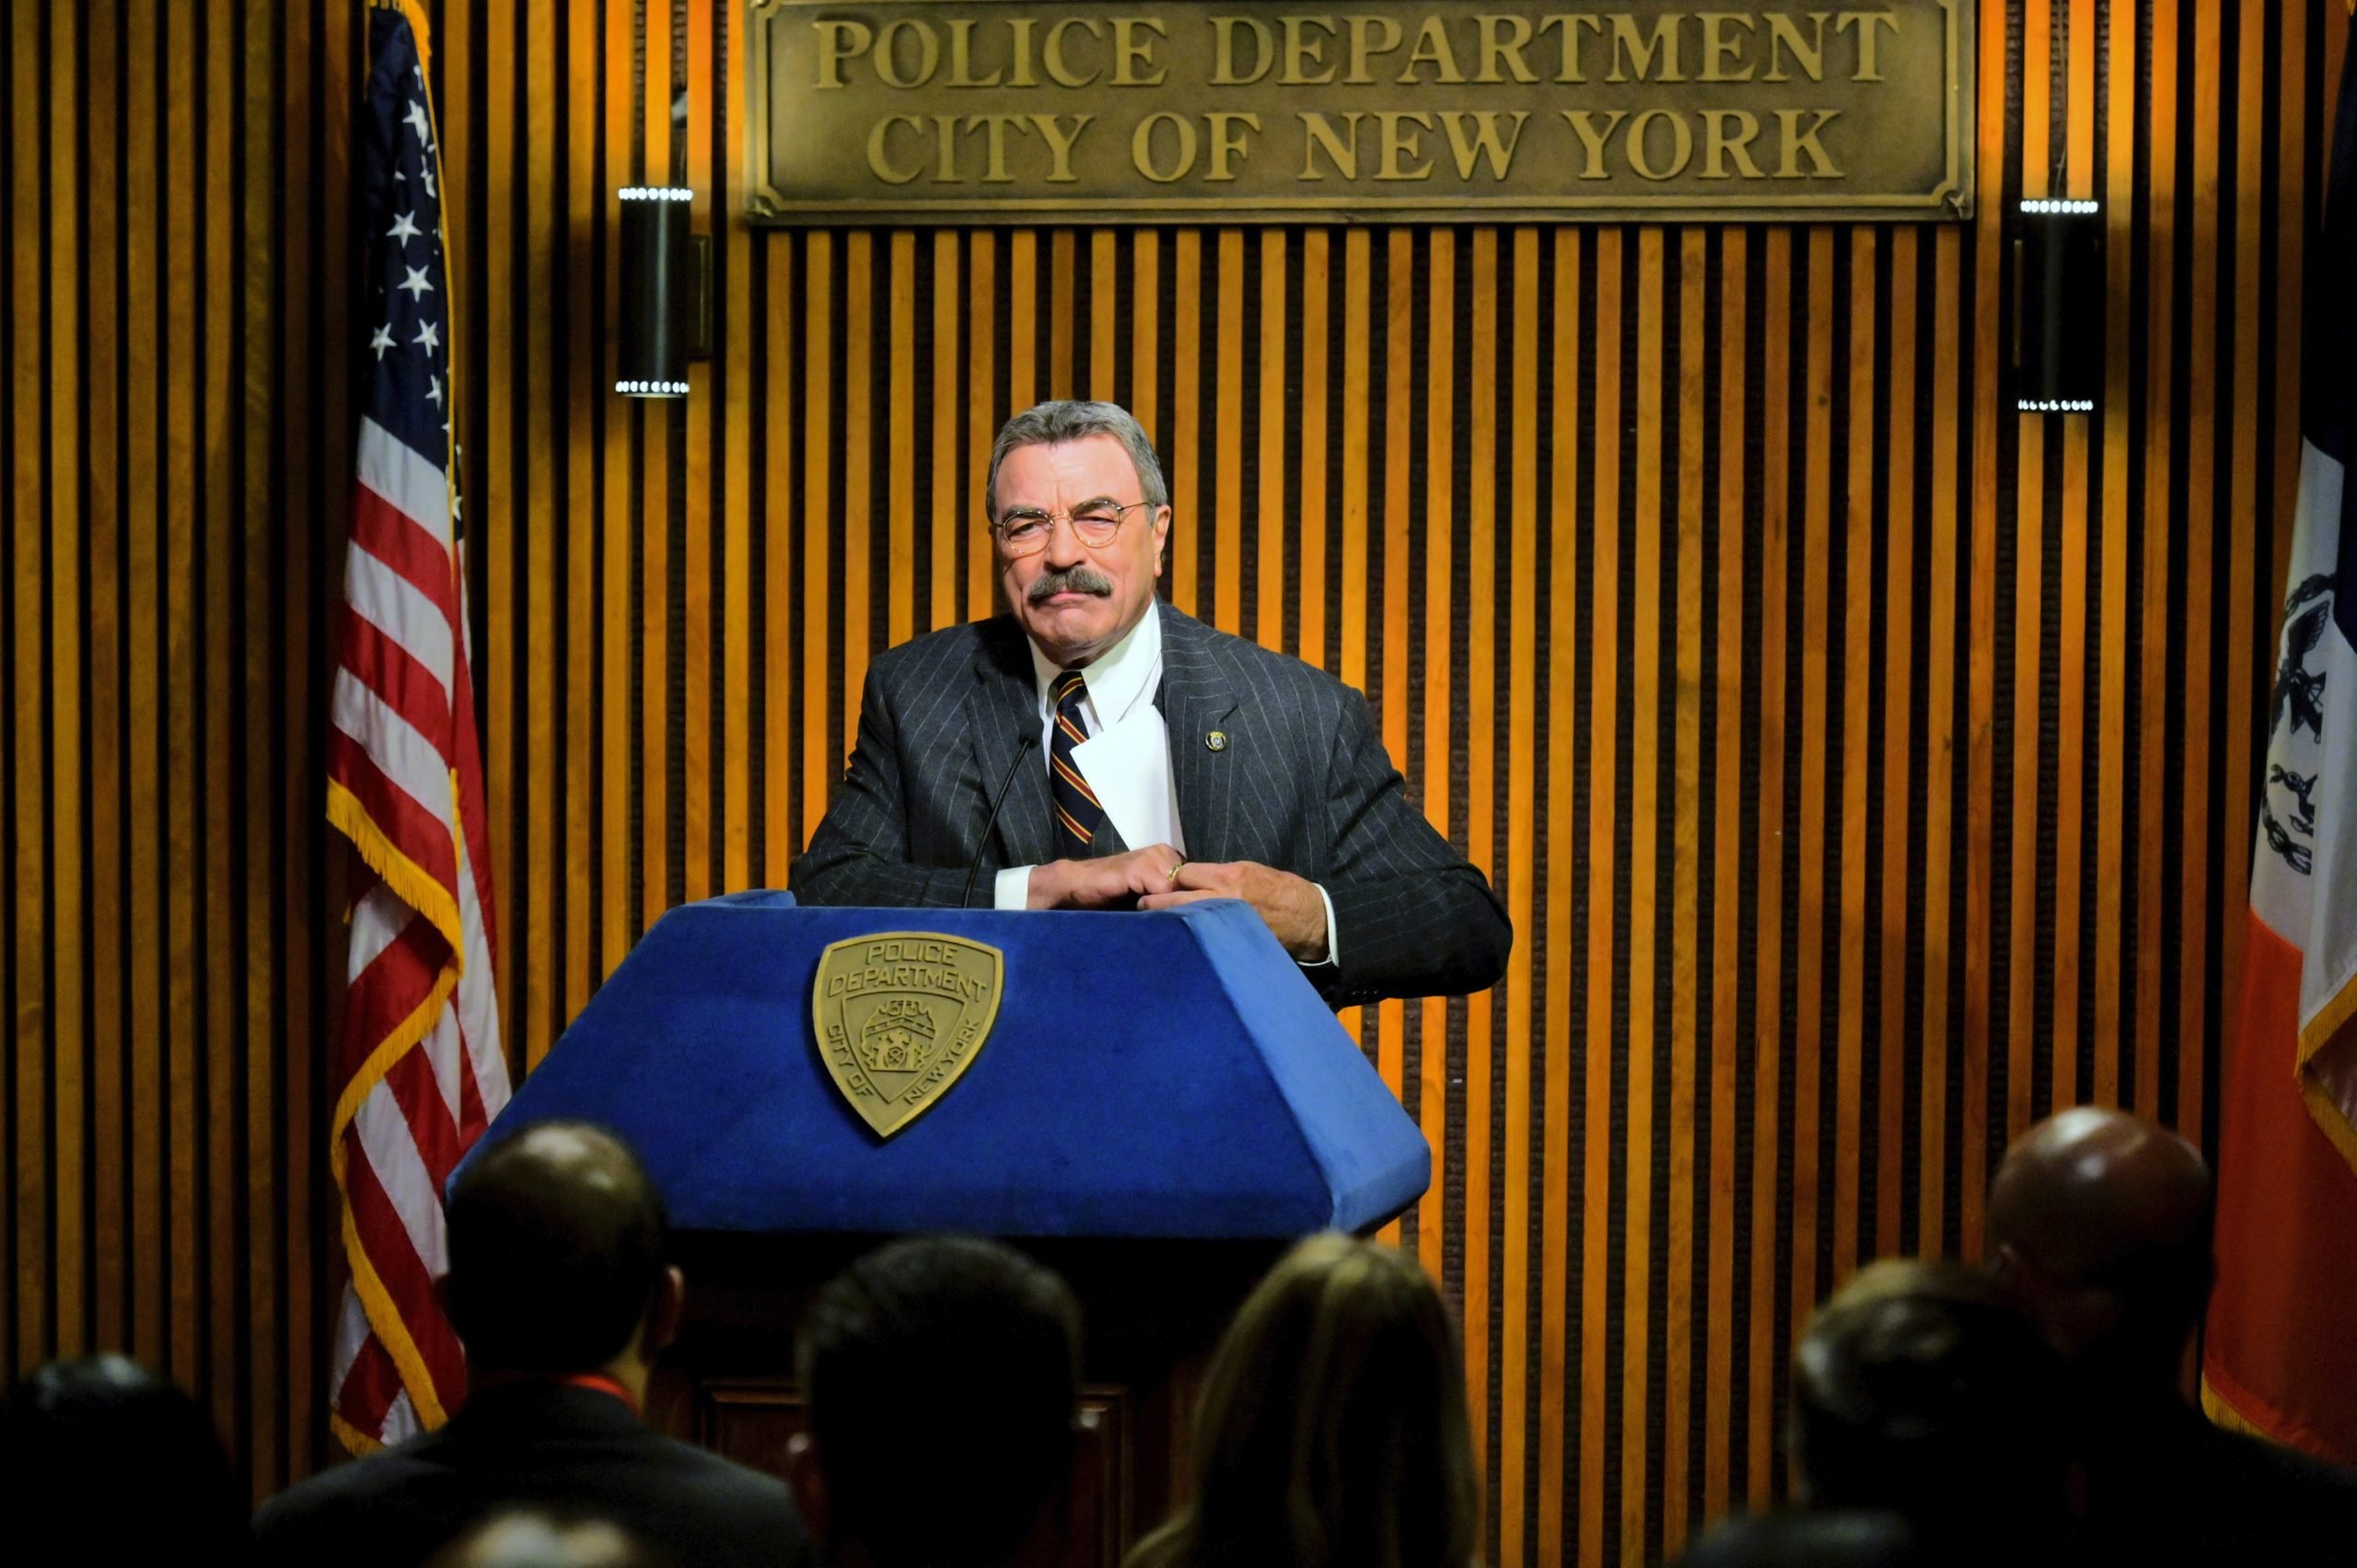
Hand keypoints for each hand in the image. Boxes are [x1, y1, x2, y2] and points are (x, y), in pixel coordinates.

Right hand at [1026, 844, 1188, 909]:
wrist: (1076, 886)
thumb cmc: (1110, 895)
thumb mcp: (1147, 895)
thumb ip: (1169, 897)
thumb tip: (1200, 916)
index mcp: (1168, 857)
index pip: (1197, 881)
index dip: (1196, 900)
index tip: (1198, 917)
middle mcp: (1163, 853)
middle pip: (1192, 886)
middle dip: (1188, 904)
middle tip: (1181, 921)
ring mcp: (1152, 858)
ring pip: (1179, 890)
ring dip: (1173, 907)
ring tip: (1160, 920)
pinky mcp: (1138, 867)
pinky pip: (1163, 891)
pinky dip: (1159, 906)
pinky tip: (1147, 915)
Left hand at [1139, 860, 1329, 962]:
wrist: (1310, 919)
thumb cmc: (1283, 891)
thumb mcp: (1252, 872)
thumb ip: (1222, 877)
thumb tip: (1196, 881)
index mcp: (1230, 876)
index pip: (1185, 874)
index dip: (1174, 879)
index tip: (1166, 885)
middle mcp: (1225, 898)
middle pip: (1175, 898)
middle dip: (1155, 902)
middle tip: (1140, 905)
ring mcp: (1226, 922)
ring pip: (1183, 920)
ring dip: (1166, 921)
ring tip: (1151, 925)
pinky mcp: (1231, 941)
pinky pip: (1201, 939)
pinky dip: (1188, 939)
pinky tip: (1178, 942)